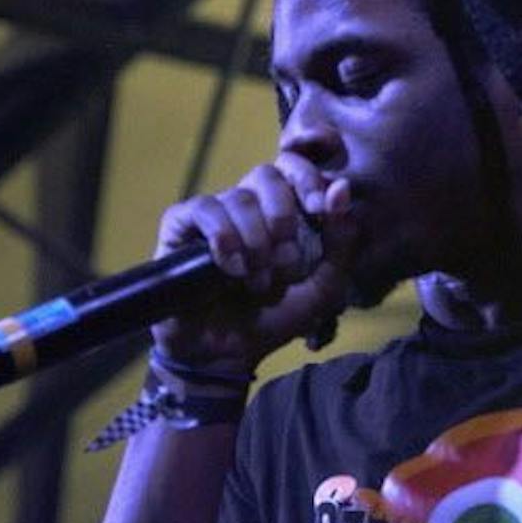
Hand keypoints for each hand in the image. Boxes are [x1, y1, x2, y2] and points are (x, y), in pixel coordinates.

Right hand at [150, 154, 359, 375]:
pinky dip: (224, 238)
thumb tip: (340, 187)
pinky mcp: (180, 227)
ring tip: (257, 281)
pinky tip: (231, 269)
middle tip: (285, 260)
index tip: (319, 208)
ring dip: (256, 241)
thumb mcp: (323, 285)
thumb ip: (341, 240)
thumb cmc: (275, 318)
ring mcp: (212, 215)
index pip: (293, 167)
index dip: (307, 178)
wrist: (229, 355)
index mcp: (280, 211)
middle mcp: (246, 207)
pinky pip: (203, 209)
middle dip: (283, 216)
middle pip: (266, 174)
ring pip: (237, 197)